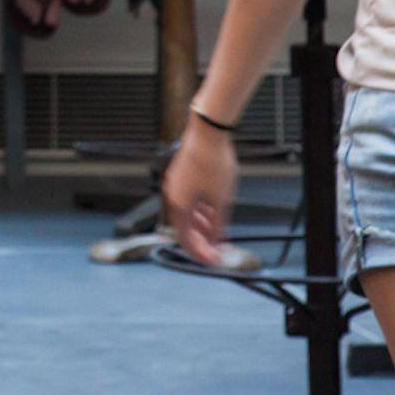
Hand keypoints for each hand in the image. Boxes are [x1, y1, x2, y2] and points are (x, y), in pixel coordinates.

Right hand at [164, 122, 241, 265]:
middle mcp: (172, 196)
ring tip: (218, 232)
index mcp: (179, 205)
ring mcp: (175, 185)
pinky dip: (199, 211)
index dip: (199, 253)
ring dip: (201, 226)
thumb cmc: (213, 163)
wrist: (207, 133)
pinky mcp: (180, 176)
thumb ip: (219, 225)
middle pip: (184, 227)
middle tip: (216, 250)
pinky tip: (212, 212)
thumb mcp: (222, 200)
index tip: (212, 260)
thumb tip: (218, 243)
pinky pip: (187, 201)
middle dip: (200, 241)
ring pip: (186, 214)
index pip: (185, 239)